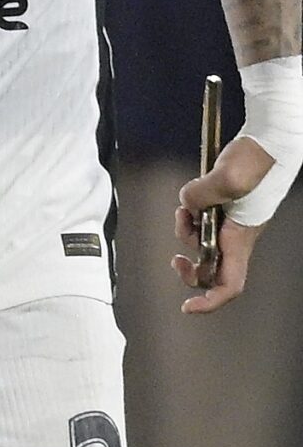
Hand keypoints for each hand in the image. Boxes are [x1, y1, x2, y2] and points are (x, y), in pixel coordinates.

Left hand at [175, 135, 271, 312]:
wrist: (269, 139)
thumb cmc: (258, 159)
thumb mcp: (230, 177)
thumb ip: (202, 197)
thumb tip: (187, 206)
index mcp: (241, 237)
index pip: (229, 284)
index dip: (209, 300)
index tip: (187, 306)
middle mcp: (236, 234)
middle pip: (212, 270)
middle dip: (191, 270)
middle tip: (176, 260)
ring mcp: (231, 221)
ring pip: (203, 244)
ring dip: (186, 234)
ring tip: (183, 214)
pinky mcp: (224, 206)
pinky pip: (201, 221)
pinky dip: (189, 217)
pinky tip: (188, 203)